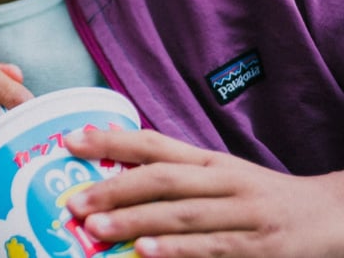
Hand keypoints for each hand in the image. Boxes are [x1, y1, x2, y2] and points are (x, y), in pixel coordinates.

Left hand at [64, 128, 343, 256]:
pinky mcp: (259, 248)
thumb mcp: (220, 176)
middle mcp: (224, 181)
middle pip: (163, 179)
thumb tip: (113, 163)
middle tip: (75, 202)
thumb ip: (176, 172)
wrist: (331, 216)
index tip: (69, 141)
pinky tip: (147, 253)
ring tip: (96, 229)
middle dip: (114, 189)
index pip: (154, 143)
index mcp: (209, 160)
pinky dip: (178, 251)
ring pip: (182, 215)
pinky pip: (213, 248)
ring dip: (135, 222)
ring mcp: (243, 215)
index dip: (112, 141)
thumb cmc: (259, 198)